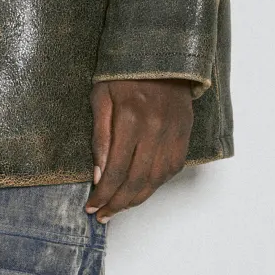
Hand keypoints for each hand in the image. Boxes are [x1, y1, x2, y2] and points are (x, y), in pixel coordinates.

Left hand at [86, 79, 194, 220]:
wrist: (162, 59)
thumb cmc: (124, 76)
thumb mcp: (101, 97)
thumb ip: (99, 136)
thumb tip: (99, 174)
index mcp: (130, 119)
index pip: (115, 169)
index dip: (103, 193)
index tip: (91, 206)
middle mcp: (155, 130)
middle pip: (136, 180)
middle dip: (117, 203)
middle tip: (103, 215)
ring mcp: (173, 134)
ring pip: (155, 180)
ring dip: (136, 199)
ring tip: (119, 209)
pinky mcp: (184, 136)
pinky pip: (171, 170)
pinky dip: (155, 185)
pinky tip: (141, 191)